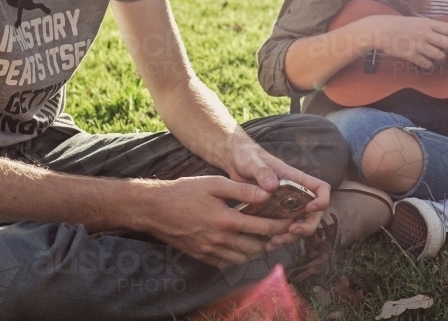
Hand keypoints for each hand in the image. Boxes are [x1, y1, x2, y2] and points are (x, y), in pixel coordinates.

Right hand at [137, 176, 295, 267]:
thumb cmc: (185, 191)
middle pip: (257, 247)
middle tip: (279, 230)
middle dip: (272, 240)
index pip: (263, 227)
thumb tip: (268, 192)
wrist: (155, 209)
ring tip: (262, 236)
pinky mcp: (203, 257)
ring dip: (256, 249)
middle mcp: (221, 240)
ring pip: (244, 258)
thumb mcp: (215, 183)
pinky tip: (240, 244)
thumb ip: (243, 189)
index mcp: (227, 220)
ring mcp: (211, 251)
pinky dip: (238, 256)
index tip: (292, 221)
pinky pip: (227, 263)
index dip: (281, 225)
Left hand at [224, 130, 331, 249]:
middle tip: (292, 230)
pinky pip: (282, 229)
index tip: (310, 208)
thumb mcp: (252, 161)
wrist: (234, 162)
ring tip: (275, 241)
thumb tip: (272, 186)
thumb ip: (262, 171)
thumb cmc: (247, 156)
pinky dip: (278, 238)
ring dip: (291, 236)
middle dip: (307, 226)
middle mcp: (294, 193)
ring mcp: (285, 205)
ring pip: (298, 224)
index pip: (320, 189)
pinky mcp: (273, 214)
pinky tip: (267, 243)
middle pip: (313, 213)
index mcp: (295, 178)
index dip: (322, 200)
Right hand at [364, 15, 447, 70]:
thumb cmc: (399, 25)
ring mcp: (418, 45)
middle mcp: (425, 34)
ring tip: (439, 57)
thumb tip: (444, 32)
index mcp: (427, 24)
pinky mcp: (411, 55)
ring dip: (442, 58)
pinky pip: (427, 64)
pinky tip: (427, 63)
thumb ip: (430, 26)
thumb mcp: (416, 20)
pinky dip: (429, 65)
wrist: (382, 30)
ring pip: (440, 55)